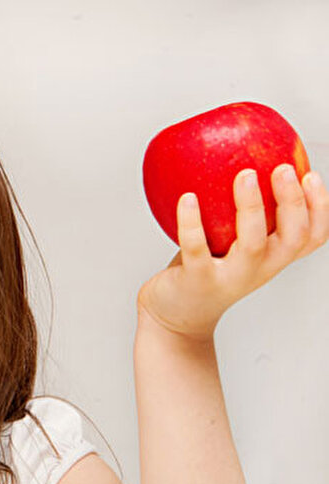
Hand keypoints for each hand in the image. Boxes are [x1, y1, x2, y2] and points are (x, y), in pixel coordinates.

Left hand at [137, 164, 328, 339]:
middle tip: (283, 167)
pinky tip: (187, 197)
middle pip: (293, 237)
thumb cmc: (203, 273)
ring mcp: (230, 277)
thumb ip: (237, 217)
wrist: (175, 318)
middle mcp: (258, 270)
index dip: (320, 207)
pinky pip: (196, 247)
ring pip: (252, 242)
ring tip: (244, 174)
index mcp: (272, 259)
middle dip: (294, 201)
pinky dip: (191, 221)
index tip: (312, 173)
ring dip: (252, 206)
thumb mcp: (229, 246)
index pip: (311, 236)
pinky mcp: (198, 280)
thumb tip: (236, 161)